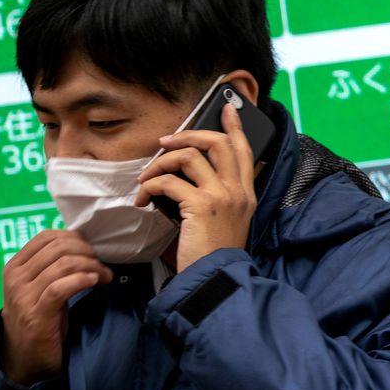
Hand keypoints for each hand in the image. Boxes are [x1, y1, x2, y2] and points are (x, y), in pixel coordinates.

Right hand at [0, 229, 111, 384]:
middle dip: (87, 252)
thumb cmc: (38, 318)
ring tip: (104, 276)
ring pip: (63, 265)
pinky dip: (81, 280)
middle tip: (101, 264)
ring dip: (91, 266)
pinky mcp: (36, 316)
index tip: (91, 249)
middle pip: (58, 248)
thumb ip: (52, 265)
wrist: (23, 359)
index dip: (74, 237)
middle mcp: (15, 279)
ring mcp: (23, 297)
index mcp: (15, 266)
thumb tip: (83, 242)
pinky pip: (60, 288)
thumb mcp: (40, 286)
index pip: (46, 236)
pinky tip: (94, 282)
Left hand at [135, 103, 257, 273]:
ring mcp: (222, 196)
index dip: (234, 127)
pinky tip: (142, 199)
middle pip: (217, 143)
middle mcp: (238, 191)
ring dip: (160, 162)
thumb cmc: (215, 256)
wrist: (215, 281)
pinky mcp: (201, 205)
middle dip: (188, 135)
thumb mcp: (227, 223)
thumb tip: (188, 177)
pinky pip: (169, 182)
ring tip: (146, 177)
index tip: (227, 108)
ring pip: (189, 156)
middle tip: (166, 141)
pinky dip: (150, 186)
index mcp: (246, 194)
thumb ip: (219, 198)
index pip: (245, 150)